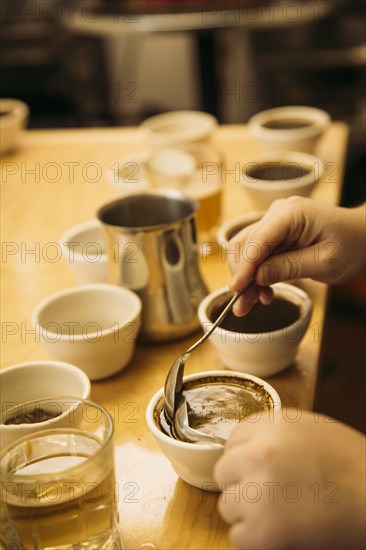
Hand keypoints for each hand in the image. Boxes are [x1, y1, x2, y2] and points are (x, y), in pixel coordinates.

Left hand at [214, 410, 365, 549]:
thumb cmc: (353, 465)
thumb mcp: (311, 430)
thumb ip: (275, 435)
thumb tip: (247, 447)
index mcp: (272, 425)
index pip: (233, 439)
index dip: (244, 457)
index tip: (255, 469)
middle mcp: (259, 452)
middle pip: (224, 471)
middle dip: (241, 483)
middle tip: (266, 495)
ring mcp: (258, 490)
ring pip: (226, 505)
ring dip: (247, 513)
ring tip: (278, 515)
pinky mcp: (263, 529)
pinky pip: (238, 537)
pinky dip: (255, 541)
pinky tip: (280, 534)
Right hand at [226, 196, 365, 315]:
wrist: (363, 237)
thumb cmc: (352, 246)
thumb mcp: (324, 263)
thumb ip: (289, 268)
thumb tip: (257, 277)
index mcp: (292, 214)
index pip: (257, 241)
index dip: (244, 267)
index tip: (236, 291)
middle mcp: (278, 213)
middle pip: (244, 244)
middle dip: (241, 276)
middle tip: (242, 306)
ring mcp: (275, 222)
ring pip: (246, 251)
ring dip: (246, 278)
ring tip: (252, 303)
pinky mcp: (276, 234)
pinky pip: (258, 254)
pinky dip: (256, 274)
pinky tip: (264, 292)